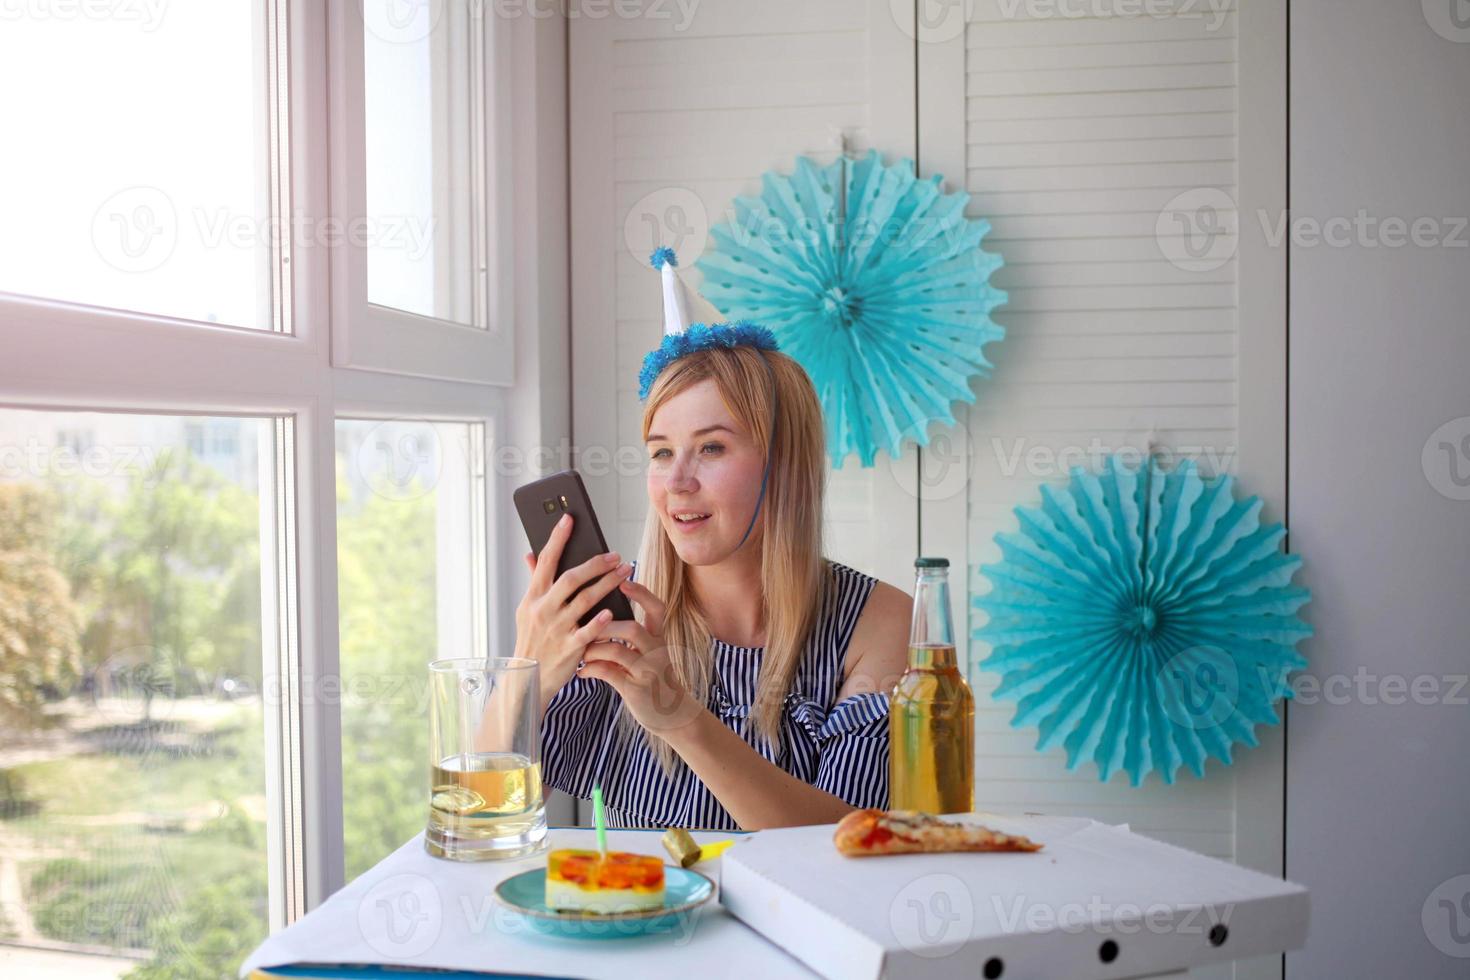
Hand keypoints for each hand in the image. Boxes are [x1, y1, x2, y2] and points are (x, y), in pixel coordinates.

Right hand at [514, 513, 633, 711]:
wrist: (528, 678)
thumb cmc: (532, 639)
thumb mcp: (527, 610)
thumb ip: (534, 581)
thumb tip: (530, 554)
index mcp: (533, 597)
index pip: (546, 561)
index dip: (557, 539)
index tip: (569, 518)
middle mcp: (543, 610)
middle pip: (571, 579)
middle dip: (595, 564)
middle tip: (616, 555)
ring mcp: (556, 629)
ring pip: (584, 601)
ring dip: (607, 584)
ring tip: (625, 572)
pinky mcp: (569, 649)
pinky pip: (587, 632)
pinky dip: (600, 621)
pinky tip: (613, 611)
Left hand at [577, 578, 704, 733]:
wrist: (673, 715)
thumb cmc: (653, 679)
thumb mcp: (648, 654)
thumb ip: (628, 638)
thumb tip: (600, 617)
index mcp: (658, 638)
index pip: (656, 609)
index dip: (641, 594)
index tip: (623, 582)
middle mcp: (655, 652)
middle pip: (633, 629)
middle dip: (606, 625)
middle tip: (587, 624)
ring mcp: (647, 671)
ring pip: (618, 651)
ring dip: (595, 648)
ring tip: (582, 651)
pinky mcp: (636, 689)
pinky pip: (610, 674)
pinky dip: (592, 670)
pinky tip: (581, 672)